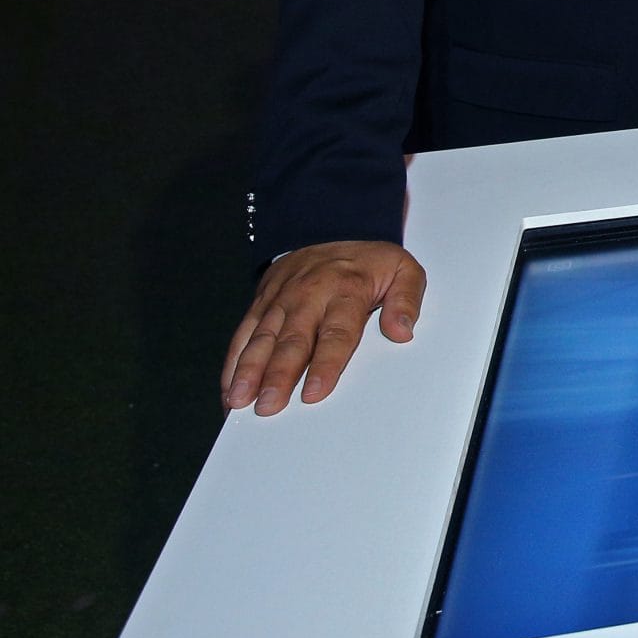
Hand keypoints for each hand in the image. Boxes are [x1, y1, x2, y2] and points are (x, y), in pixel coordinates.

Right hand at [221, 241, 425, 414]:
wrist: (332, 231)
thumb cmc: (370, 263)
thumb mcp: (403, 271)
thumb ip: (407, 300)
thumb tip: (401, 332)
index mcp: (346, 290)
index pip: (336, 333)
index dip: (325, 365)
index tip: (314, 393)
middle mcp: (309, 295)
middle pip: (292, 341)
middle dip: (278, 375)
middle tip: (269, 406)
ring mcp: (281, 299)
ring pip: (262, 339)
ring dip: (249, 372)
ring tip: (240, 401)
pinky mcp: (261, 303)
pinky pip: (244, 334)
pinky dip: (234, 362)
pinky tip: (229, 388)